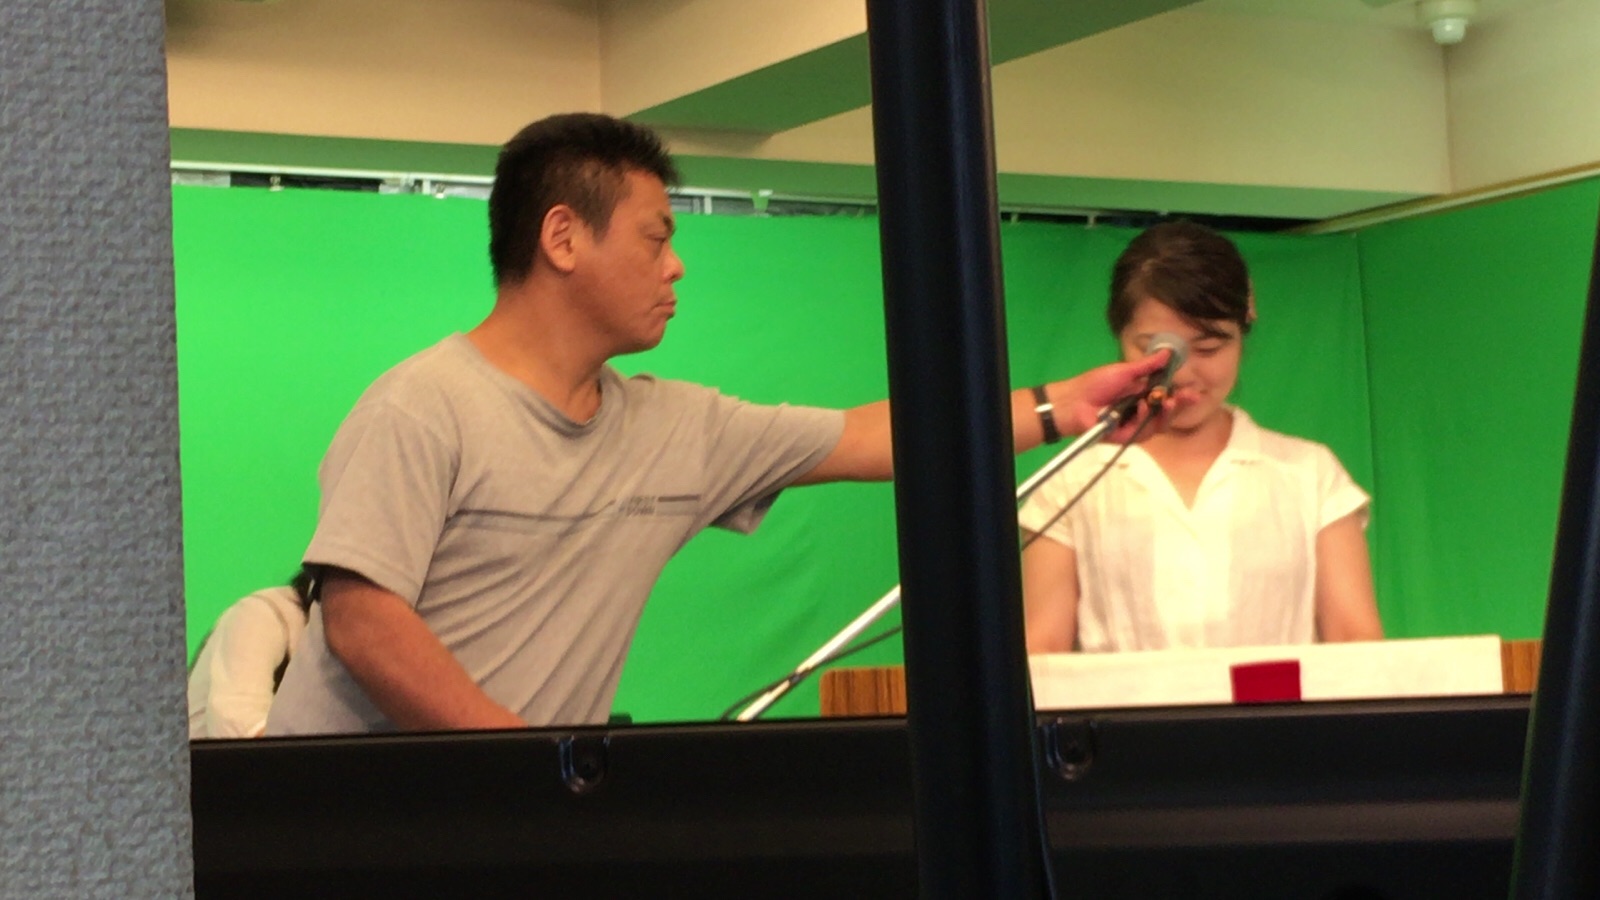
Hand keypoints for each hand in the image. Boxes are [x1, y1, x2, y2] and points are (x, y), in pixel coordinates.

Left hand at [1056, 350, 1182, 441]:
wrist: (1074, 400)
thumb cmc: (1096, 384)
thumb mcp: (1124, 371)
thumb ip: (1147, 366)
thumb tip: (1168, 353)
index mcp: (1141, 395)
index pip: (1166, 398)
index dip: (1181, 396)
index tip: (1193, 392)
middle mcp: (1141, 412)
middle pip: (1167, 414)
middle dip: (1180, 405)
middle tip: (1188, 396)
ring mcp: (1134, 426)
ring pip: (1159, 425)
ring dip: (1166, 413)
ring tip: (1168, 401)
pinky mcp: (1126, 437)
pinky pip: (1143, 432)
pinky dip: (1145, 418)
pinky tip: (1143, 407)